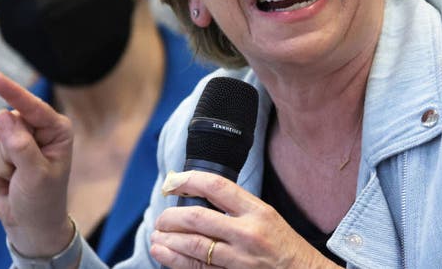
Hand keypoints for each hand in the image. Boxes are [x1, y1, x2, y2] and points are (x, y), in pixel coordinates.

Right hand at [0, 72, 74, 256]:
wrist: (30, 224)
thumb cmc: (42, 199)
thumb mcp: (36, 175)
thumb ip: (21, 146)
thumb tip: (2, 115)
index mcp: (56, 129)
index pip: (32, 107)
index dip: (13, 93)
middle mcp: (37, 129)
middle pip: (6, 123)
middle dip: (8, 152)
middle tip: (22, 174)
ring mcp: (16, 138)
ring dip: (0, 165)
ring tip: (16, 179)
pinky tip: (5, 181)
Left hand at [149, 171, 340, 267]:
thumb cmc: (284, 245)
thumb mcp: (267, 216)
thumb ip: (237, 207)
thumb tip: (198, 196)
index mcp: (257, 211)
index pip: (216, 186)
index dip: (188, 180)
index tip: (171, 182)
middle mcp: (248, 233)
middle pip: (198, 218)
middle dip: (171, 217)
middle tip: (161, 218)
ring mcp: (240, 259)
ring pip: (193, 245)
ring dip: (168, 239)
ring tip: (156, 234)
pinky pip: (197, 268)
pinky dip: (175, 260)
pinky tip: (163, 252)